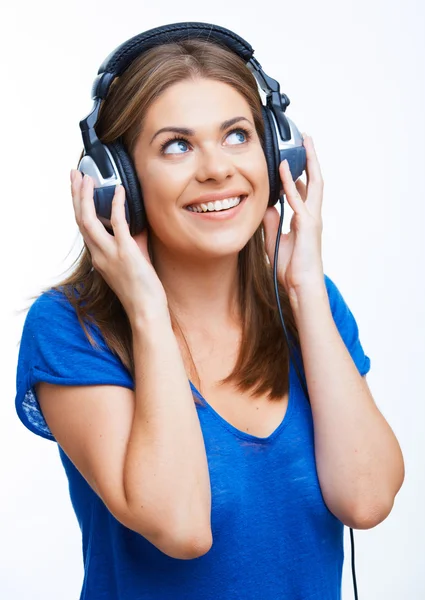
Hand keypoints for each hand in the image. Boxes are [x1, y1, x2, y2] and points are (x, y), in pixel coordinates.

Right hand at [70, 170, 168, 321]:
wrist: (146, 311)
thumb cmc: (142, 291)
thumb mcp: (134, 261)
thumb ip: (133, 241)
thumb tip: (138, 221)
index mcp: (99, 257)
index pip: (84, 227)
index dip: (79, 206)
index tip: (78, 188)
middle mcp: (99, 254)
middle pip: (80, 219)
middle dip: (76, 195)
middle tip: (75, 174)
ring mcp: (110, 254)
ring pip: (89, 220)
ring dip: (86, 197)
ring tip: (87, 178)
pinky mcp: (126, 253)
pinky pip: (118, 223)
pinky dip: (117, 205)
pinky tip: (120, 190)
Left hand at [262, 134, 324, 295]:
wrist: (300, 285)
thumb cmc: (291, 268)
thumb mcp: (274, 242)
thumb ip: (271, 224)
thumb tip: (267, 207)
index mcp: (305, 219)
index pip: (303, 191)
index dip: (299, 175)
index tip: (292, 160)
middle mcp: (311, 215)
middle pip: (314, 180)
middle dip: (311, 159)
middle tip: (307, 140)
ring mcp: (312, 218)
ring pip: (313, 183)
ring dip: (309, 161)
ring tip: (306, 142)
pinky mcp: (308, 224)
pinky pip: (298, 198)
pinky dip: (290, 182)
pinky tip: (284, 168)